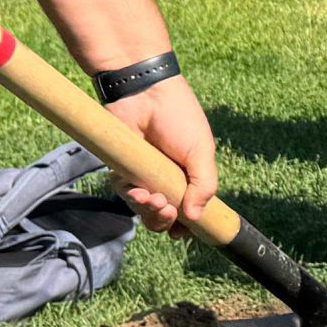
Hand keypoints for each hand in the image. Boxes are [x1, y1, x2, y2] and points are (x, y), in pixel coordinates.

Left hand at [107, 76, 217, 232]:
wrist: (145, 94)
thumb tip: (196, 218)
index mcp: (188, 177)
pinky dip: (132, 197)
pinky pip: (124, 193)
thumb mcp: (202, 152)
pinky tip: (139, 190)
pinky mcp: (122, 169)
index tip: (184, 232)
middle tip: (168, 210)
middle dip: (165, 221)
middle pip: (162, 217)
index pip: (186, 211)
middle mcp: (165, 179)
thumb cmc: (179, 117)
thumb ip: (204, 185)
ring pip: (142, 210)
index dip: (185, 226)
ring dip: (150, 212)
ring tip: (155, 199)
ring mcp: (143, 176)